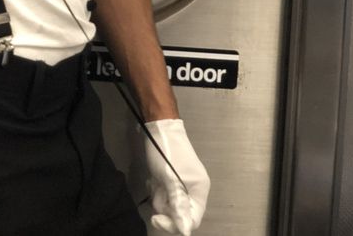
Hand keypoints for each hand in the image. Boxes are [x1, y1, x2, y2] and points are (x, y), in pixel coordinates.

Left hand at [143, 119, 209, 234]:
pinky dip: (157, 189)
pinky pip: (164, 194)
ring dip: (159, 195)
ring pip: (169, 204)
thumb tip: (186, 230)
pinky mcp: (171, 179)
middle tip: (156, 191)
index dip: (175, 224)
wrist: (158, 125)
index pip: (192, 219)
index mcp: (199, 189)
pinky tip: (153, 177)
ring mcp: (182, 184)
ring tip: (155, 180)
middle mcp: (193, 189)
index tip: (157, 218)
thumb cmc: (166, 152)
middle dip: (165, 205)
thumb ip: (179, 205)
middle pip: (180, 213)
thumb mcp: (170, 180)